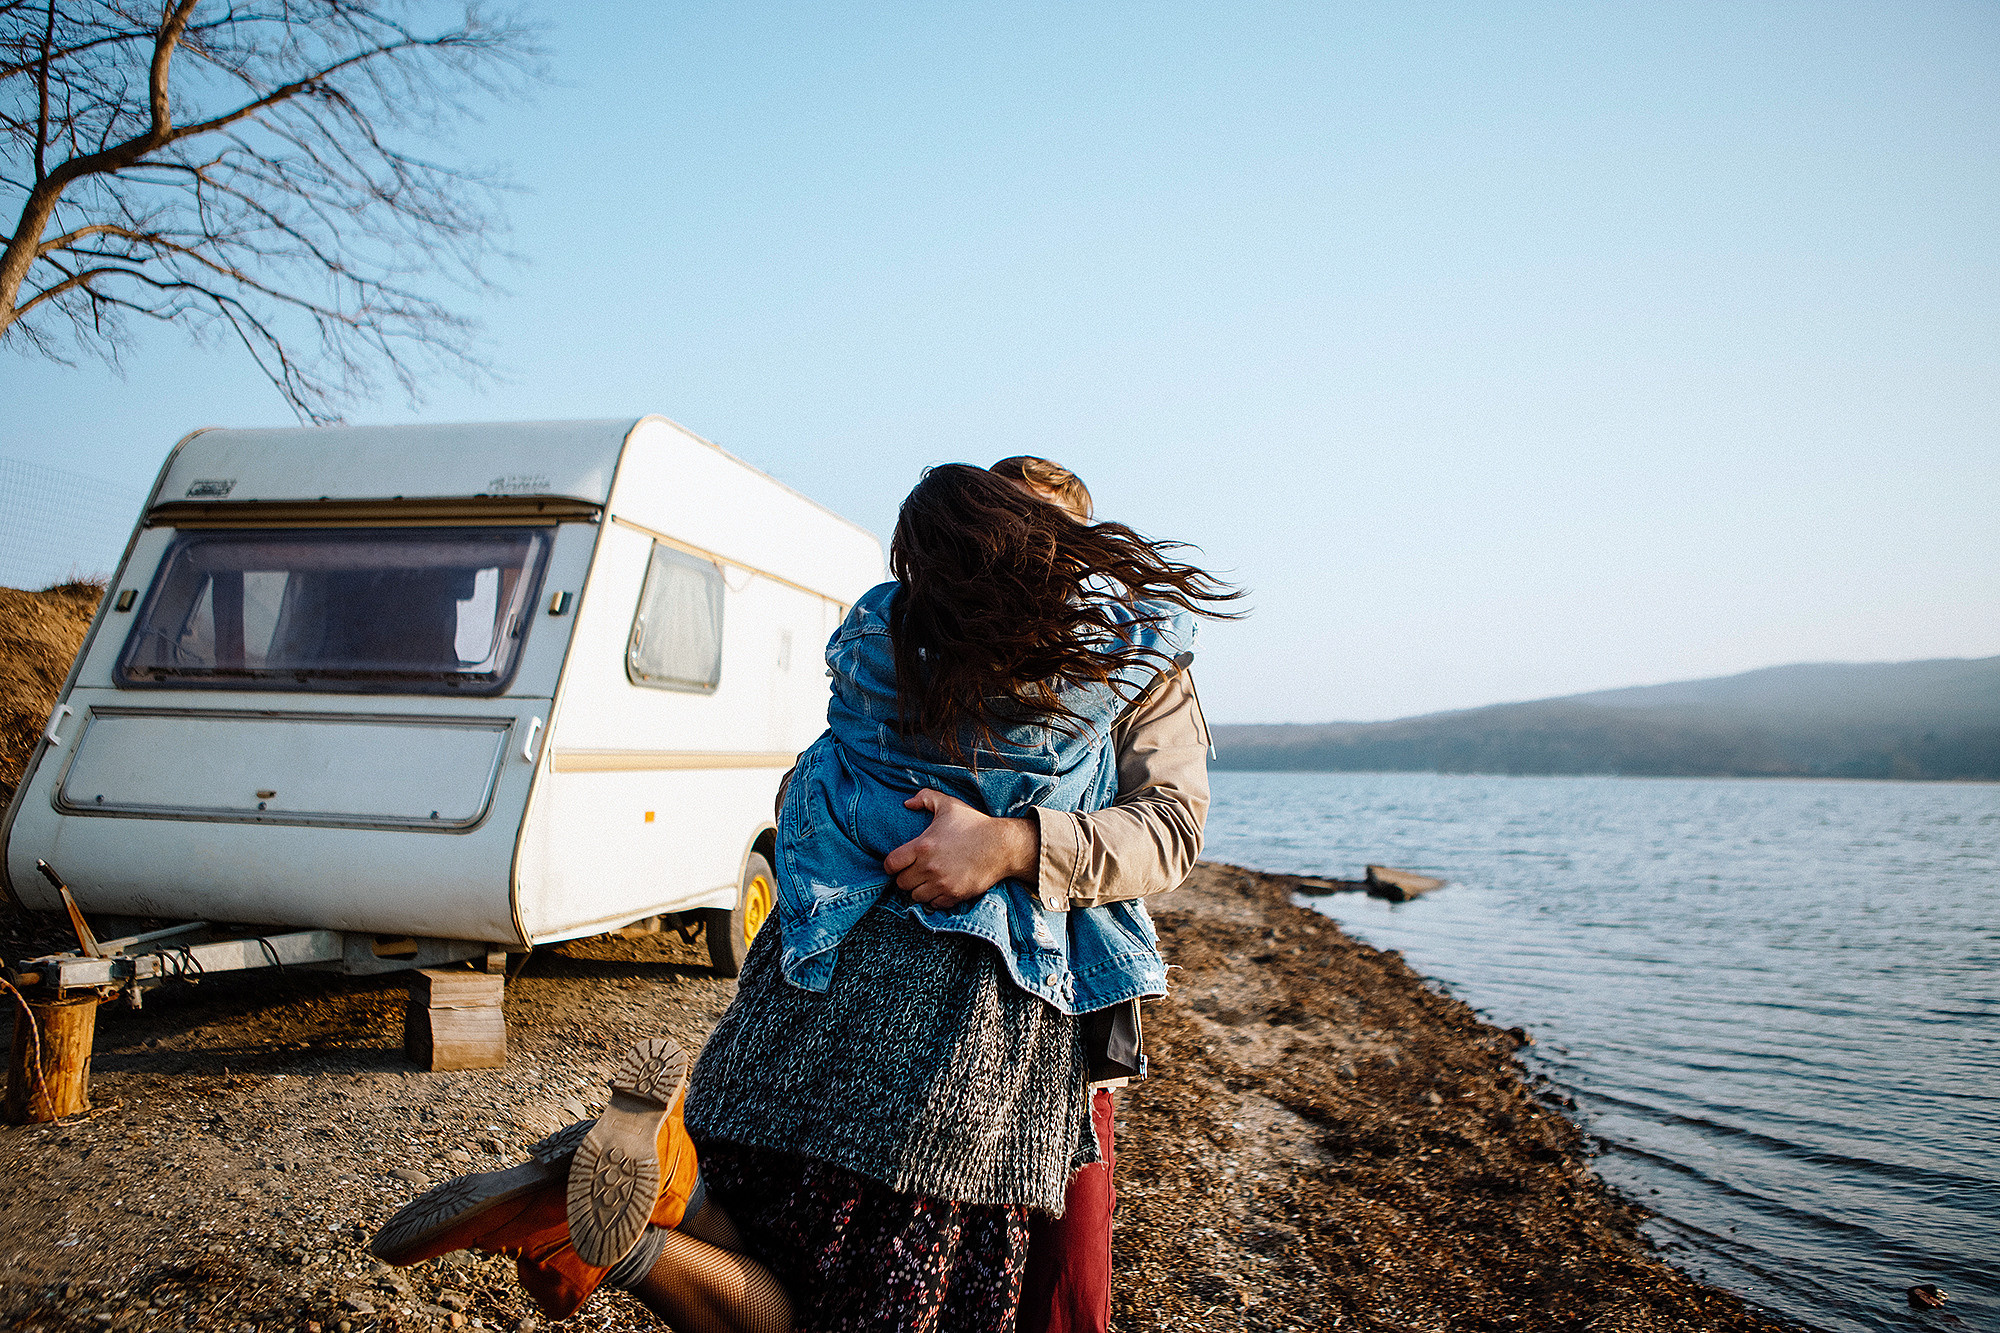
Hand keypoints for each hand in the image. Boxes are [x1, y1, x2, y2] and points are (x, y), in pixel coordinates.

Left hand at [884, 788, 1038, 909]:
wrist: (1002, 846)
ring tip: (927, 880)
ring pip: (915, 896)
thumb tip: (907, 803)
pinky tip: (940, 887)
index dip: (891, 864)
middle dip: (905, 877)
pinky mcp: (954, 895)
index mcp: (923, 846)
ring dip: (918, 889)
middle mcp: (929, 868)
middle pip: (901, 883)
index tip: (899, 863)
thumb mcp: (949, 804)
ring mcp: (942, 884)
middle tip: (915, 871)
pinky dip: (934, 898)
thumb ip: (925, 798)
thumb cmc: (974, 823)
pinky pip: (933, 904)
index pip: (891, 864)